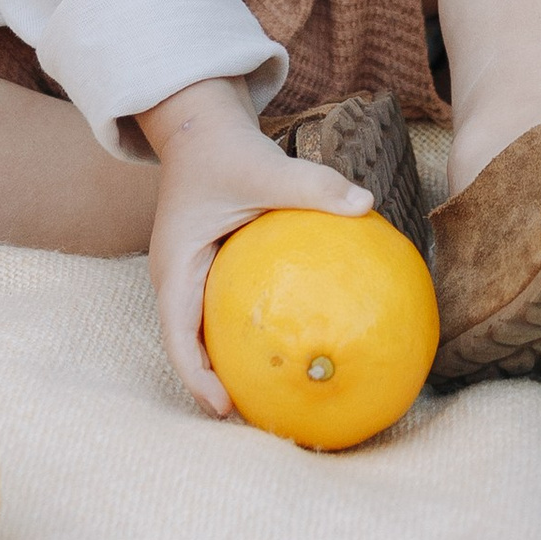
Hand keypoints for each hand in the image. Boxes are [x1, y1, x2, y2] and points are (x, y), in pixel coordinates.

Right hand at [137, 75, 372, 415]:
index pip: (178, 336)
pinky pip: (225, 312)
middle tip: (261, 415)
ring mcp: (189, 277)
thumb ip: (313, 186)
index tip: (227, 408)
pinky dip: (248, 332)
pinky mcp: (208, 270)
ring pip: (204, 335)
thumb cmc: (227, 149)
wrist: (200, 125)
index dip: (197, 379)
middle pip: (190, 348)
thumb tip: (366, 204)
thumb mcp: (266, 167)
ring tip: (277, 393)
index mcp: (174, 268)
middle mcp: (176, 280)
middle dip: (217, 385)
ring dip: (230, 365)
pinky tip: (293, 341)